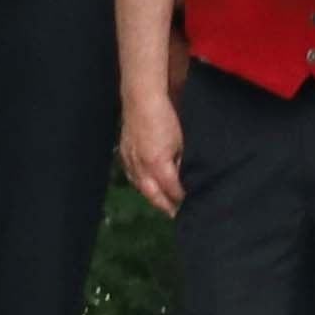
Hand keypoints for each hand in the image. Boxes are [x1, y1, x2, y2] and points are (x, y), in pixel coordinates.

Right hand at [119, 93, 186, 213]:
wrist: (142, 100)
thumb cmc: (165, 117)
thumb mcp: (181, 141)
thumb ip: (182, 161)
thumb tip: (185, 175)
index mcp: (157, 163)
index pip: (172, 189)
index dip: (181, 197)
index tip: (189, 202)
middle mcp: (141, 166)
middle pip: (153, 195)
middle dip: (165, 206)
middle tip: (175, 214)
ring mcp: (131, 160)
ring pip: (141, 187)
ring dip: (152, 197)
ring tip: (163, 205)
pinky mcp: (125, 154)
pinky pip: (132, 176)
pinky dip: (140, 184)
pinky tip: (146, 187)